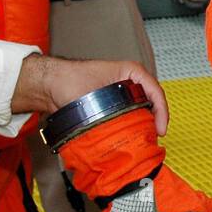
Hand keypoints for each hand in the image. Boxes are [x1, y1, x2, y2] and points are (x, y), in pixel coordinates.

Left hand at [15, 54, 169, 135]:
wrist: (50, 83)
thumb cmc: (67, 79)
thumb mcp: (91, 94)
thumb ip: (105, 111)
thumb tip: (117, 134)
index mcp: (130, 72)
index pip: (155, 91)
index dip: (161, 112)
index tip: (160, 130)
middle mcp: (129, 81)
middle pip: (152, 101)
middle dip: (156, 120)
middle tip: (154, 138)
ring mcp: (123, 92)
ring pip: (143, 108)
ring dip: (146, 123)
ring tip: (145, 139)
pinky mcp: (115, 102)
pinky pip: (131, 113)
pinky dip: (135, 125)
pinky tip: (132, 136)